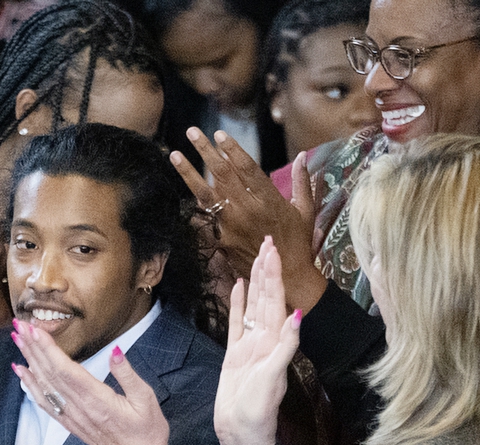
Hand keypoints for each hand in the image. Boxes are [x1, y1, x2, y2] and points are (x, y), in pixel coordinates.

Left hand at [12, 320, 170, 444]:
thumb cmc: (146, 432)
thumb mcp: (146, 399)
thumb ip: (128, 374)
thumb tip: (116, 351)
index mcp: (97, 400)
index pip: (65, 370)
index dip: (48, 349)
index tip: (34, 329)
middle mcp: (79, 408)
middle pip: (49, 374)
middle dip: (33, 347)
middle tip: (18, 325)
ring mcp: (71, 417)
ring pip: (44, 385)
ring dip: (29, 360)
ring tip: (17, 339)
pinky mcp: (69, 422)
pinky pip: (44, 402)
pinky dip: (30, 385)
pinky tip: (22, 371)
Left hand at [170, 128, 325, 311]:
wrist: (285, 278)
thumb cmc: (299, 243)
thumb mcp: (305, 211)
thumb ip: (302, 181)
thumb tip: (302, 156)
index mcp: (269, 200)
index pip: (246, 167)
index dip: (232, 149)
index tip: (220, 134)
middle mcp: (247, 210)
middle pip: (222, 174)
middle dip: (205, 151)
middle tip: (192, 132)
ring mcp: (231, 226)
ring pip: (205, 194)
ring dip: (189, 173)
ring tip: (174, 155)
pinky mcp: (221, 241)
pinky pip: (203, 219)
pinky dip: (192, 205)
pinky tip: (180, 191)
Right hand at [214, 237, 300, 444]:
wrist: (241, 434)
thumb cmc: (257, 412)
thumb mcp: (273, 378)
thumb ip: (285, 347)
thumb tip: (296, 316)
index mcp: (273, 341)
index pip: (275, 300)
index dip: (274, 275)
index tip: (273, 250)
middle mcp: (264, 339)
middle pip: (266, 297)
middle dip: (267, 269)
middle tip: (268, 241)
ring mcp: (249, 345)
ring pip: (252, 305)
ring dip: (255, 281)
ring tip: (256, 257)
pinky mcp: (235, 354)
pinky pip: (236, 322)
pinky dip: (238, 303)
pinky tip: (238, 286)